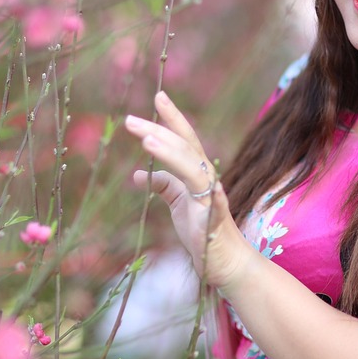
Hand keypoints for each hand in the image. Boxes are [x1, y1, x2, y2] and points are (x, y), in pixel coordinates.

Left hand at [125, 92, 247, 287]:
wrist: (226, 262)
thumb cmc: (202, 231)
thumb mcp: (177, 204)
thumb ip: (163, 185)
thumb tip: (138, 172)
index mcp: (197, 173)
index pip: (184, 140)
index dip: (172, 118)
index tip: (158, 96)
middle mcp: (207, 179)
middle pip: (185, 148)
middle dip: (160, 130)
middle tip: (132, 120)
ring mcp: (213, 198)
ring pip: (193, 168)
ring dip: (171, 153)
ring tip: (147, 139)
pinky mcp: (215, 220)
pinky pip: (212, 203)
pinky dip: (208, 193)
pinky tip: (200, 184)